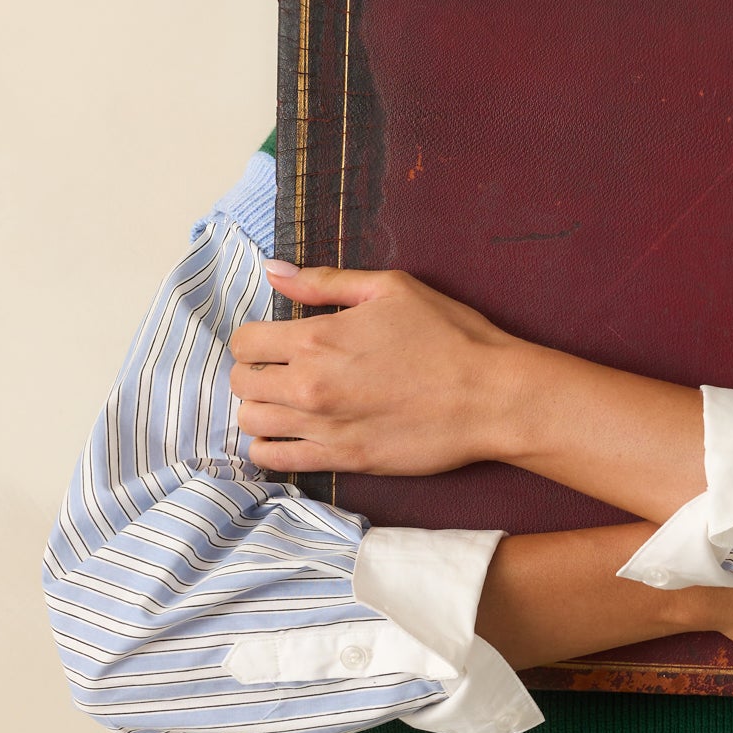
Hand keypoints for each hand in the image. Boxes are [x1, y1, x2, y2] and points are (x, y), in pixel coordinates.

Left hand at [230, 260, 705, 512]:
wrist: (490, 396)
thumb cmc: (449, 336)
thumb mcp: (391, 289)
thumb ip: (325, 282)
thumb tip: (274, 271)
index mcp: (316, 337)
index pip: (244, 342)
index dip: (256, 339)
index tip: (276, 341)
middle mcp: (309, 385)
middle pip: (242, 384)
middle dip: (256, 374)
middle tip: (283, 371)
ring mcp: (323, 427)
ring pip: (251, 425)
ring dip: (261, 411)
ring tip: (286, 404)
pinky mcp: (343, 459)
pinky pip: (274, 461)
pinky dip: (270, 449)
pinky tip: (290, 437)